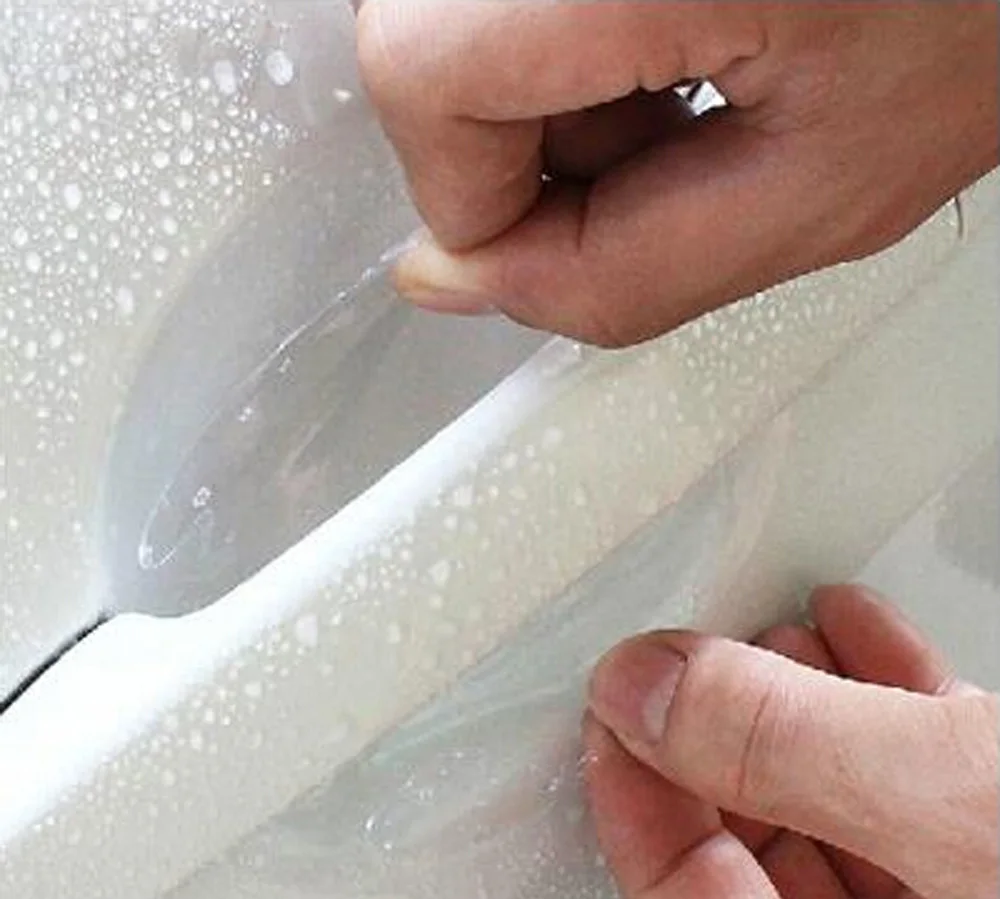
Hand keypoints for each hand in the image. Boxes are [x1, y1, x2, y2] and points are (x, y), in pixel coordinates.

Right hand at [357, 1, 998, 345]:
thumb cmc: (988, 1)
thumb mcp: (818, 198)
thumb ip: (622, 272)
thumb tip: (462, 281)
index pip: (420, 68)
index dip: (471, 192)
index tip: (550, 228)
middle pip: (416, 31)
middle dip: (505, 139)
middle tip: (639, 141)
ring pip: (448, 7)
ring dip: (538, 84)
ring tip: (672, 79)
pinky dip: (558, 37)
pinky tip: (660, 32)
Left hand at [584, 585, 997, 898]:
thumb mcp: (961, 806)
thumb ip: (793, 748)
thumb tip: (650, 692)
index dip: (641, 813)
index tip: (614, 716)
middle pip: (775, 880)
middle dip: (731, 748)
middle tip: (694, 670)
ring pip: (854, 834)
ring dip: (810, 718)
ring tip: (780, 640)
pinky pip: (933, 809)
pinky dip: (894, 714)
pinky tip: (866, 640)